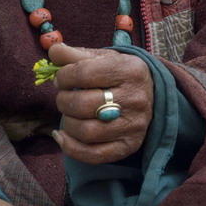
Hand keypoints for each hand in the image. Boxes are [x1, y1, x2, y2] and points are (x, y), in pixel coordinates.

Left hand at [49, 42, 153, 162]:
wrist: (152, 96)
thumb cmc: (121, 76)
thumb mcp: (104, 59)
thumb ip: (76, 55)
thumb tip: (54, 50)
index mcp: (131, 70)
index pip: (83, 73)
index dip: (63, 77)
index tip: (62, 79)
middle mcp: (136, 98)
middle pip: (83, 104)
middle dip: (63, 100)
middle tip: (65, 97)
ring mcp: (134, 125)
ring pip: (85, 131)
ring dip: (67, 123)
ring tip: (69, 114)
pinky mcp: (128, 145)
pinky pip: (92, 154)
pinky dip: (70, 147)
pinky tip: (63, 136)